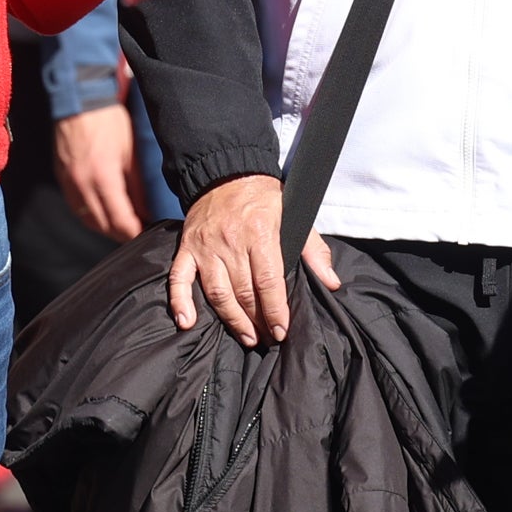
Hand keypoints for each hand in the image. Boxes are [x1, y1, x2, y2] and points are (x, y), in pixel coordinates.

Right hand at [56, 105, 142, 241]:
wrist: (80, 101)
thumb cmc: (109, 121)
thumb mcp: (131, 153)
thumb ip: (137, 186)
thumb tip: (145, 210)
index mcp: (103, 178)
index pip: (120, 221)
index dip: (135, 232)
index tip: (145, 232)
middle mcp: (82, 186)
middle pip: (103, 225)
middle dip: (121, 234)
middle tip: (136, 231)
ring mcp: (69, 183)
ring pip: (87, 220)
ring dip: (104, 227)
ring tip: (120, 226)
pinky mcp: (61, 179)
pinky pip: (75, 207)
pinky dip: (89, 215)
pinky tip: (100, 214)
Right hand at [165, 174, 341, 347]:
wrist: (227, 172)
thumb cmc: (264, 199)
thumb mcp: (295, 216)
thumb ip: (314, 251)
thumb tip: (331, 283)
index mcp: (260, 233)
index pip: (268, 281)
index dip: (275, 311)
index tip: (281, 331)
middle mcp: (231, 242)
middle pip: (244, 292)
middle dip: (257, 321)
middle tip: (266, 339)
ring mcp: (206, 246)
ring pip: (217, 292)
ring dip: (231, 320)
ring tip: (245, 338)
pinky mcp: (187, 247)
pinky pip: (179, 278)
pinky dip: (180, 301)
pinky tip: (186, 322)